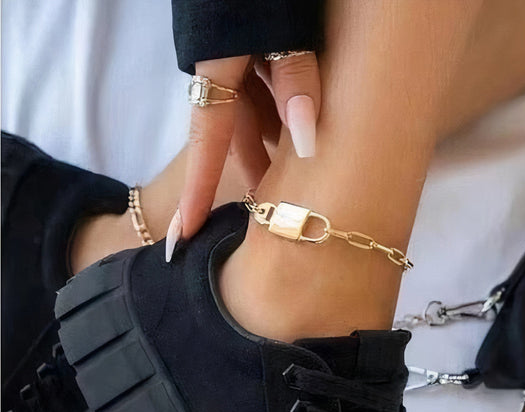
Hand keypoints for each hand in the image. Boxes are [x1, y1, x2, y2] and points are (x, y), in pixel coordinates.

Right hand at [165, 51, 320, 259]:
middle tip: (288, 203)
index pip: (206, 146)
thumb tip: (307, 143)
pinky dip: (286, 100)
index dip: (196, 196)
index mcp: (217, 72)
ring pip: (256, 109)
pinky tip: (314, 106)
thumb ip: (296, 82)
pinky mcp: (250, 41)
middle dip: (263, 168)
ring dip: (281, 132)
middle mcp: (219, 70)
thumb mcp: (285, 31)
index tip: (182, 237)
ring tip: (313, 154)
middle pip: (239, 134)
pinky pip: (267, 83)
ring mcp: (233, 54)